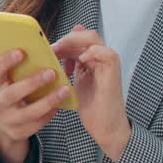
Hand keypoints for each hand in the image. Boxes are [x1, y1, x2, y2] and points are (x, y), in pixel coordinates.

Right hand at [0, 48, 71, 162]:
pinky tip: (61, 104)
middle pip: (12, 93)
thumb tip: (42, 47)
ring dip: (49, 100)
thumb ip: (19, 66)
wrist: (2, 123)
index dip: (7, 60)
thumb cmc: (10, 92)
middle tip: (51, 72)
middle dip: (32, 82)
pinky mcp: (19, 132)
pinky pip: (38, 123)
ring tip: (64, 90)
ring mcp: (7, 119)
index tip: (22, 52)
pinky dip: (51, 113)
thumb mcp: (7, 80)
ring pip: (29, 112)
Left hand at [52, 25, 131, 161]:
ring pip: (93, 40)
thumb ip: (68, 68)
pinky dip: (92, 53)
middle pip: (85, 35)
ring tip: (58, 52)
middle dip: (66, 40)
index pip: (79, 38)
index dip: (63, 40)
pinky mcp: (113, 73)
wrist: (106, 127)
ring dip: (73, 43)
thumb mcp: (73, 84)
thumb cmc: (91, 108)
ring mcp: (108, 65)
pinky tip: (80, 60)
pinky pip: (106, 54)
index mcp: (93, 60)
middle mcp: (102, 59)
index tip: (49, 49)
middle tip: (51, 49)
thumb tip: (55, 54)